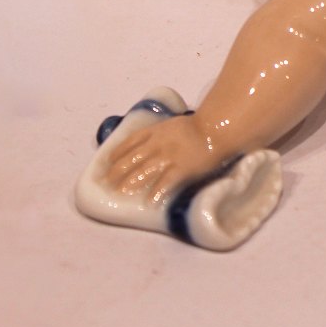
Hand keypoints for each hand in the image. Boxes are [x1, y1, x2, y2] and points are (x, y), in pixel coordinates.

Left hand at [104, 115, 225, 204]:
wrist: (217, 129)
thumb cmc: (200, 126)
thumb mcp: (174, 124)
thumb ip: (160, 133)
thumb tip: (150, 143)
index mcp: (155, 132)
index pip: (129, 142)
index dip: (116, 153)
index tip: (107, 162)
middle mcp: (158, 144)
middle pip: (132, 159)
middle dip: (118, 172)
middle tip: (108, 183)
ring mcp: (169, 157)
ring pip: (143, 172)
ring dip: (131, 183)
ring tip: (122, 192)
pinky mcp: (181, 169)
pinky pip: (165, 183)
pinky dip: (156, 193)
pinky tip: (150, 202)